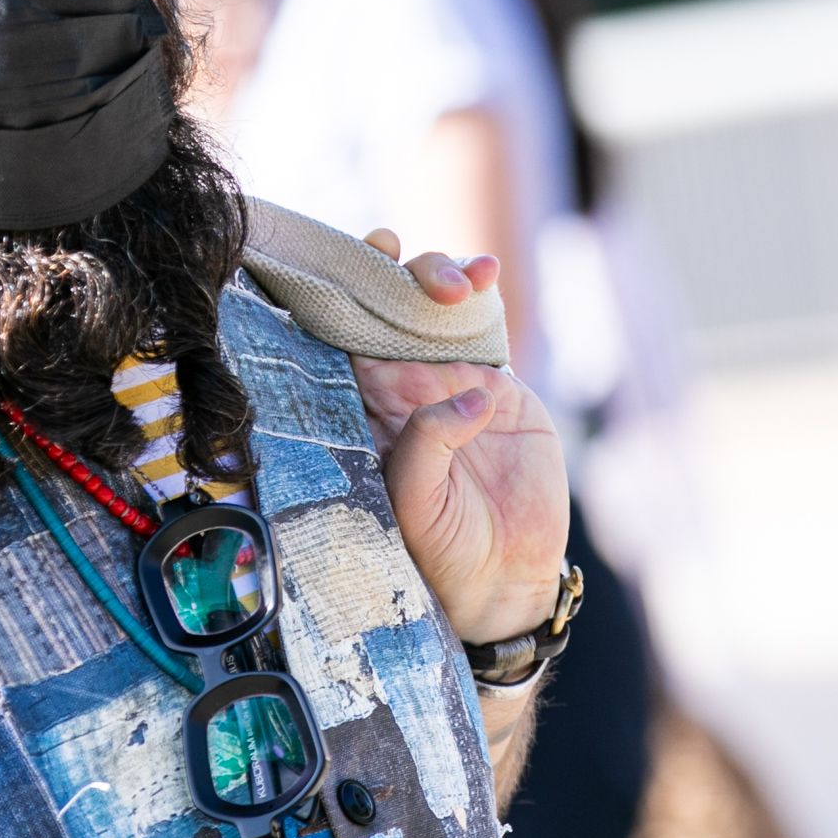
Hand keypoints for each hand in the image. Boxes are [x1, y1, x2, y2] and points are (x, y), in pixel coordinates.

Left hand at [348, 230, 571, 647]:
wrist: (502, 577)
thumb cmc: (438, 549)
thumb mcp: (414, 501)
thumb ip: (427, 442)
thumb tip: (471, 392)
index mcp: (363, 409)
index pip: (338, 338)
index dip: (335, 294)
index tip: (338, 264)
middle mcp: (401, 386)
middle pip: (384, 306)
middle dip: (387, 270)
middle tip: (398, 259)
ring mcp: (451, 380)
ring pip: (433, 305)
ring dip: (438, 273)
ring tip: (459, 281)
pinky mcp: (500, 385)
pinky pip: (485, 325)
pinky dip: (484, 292)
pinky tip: (485, 276)